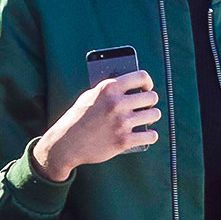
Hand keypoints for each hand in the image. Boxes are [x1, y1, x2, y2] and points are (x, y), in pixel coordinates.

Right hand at [32, 71, 160, 180]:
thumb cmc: (78, 118)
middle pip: (151, 97)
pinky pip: (151, 136)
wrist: (66, 143)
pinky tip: (147, 135)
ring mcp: (121, 122)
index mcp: (109, 88)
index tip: (146, 88)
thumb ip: (109, 90)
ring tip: (146, 120)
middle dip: (150, 102)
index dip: (148, 83)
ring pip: (154, 115)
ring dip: (152, 118)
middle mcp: (117, 103)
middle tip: (146, 107)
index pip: (141, 76)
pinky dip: (150, 136)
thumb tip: (130, 86)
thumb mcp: (90, 96)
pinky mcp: (123, 140)